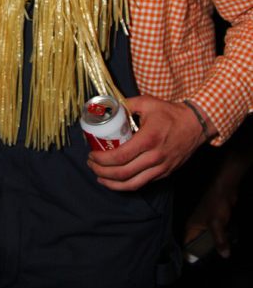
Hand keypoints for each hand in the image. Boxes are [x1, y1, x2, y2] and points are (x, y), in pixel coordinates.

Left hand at [87, 95, 208, 190]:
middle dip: (101, 172)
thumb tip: (107, 107)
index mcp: (148, 140)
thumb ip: (126, 104)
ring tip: (100, 177)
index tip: (91, 155)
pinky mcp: (165, 174)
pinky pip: (142, 184)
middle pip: (122, 174)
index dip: (101, 160)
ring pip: (132, 184)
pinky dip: (126, 185)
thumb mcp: (147, 102)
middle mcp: (154, 158)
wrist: (196, 125)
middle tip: (91, 165)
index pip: (119, 157)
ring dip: (112, 184)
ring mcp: (161, 168)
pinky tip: (116, 180)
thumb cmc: (170, 113)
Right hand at [183, 145, 251, 257]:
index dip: (189, 257)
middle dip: (206, 253)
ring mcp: (205, 224)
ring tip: (225, 249)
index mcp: (190, 228)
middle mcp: (195, 227)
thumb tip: (225, 255)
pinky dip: (224, 238)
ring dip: (217, 246)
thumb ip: (220, 241)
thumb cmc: (216, 204)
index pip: (185, 247)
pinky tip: (232, 240)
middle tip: (213, 260)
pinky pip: (217, 235)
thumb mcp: (217, 225)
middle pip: (197, 246)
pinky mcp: (214, 222)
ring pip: (209, 241)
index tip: (197, 266)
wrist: (225, 188)